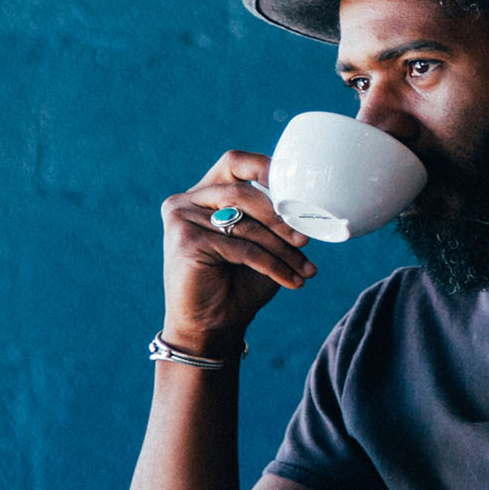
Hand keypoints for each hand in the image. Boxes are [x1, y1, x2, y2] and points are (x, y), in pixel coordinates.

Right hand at [160, 150, 315, 355]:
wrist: (211, 327)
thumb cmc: (238, 284)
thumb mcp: (260, 244)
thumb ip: (272, 218)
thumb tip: (307, 203)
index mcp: (203, 194)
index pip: (235, 162)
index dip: (265, 167)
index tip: (298, 186)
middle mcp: (185, 201)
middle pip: (243, 193)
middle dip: (280, 218)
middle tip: (306, 239)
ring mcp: (181, 219)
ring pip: (246, 224)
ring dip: (282, 248)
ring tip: (305, 267)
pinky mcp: (186, 241)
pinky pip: (242, 248)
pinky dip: (273, 265)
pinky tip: (292, 281)